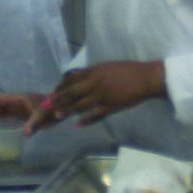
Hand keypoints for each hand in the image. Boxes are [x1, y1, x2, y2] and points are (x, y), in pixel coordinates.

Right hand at [0, 92, 55, 134]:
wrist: (61, 109)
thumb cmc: (52, 109)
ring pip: (0, 112)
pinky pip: (6, 117)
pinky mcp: (21, 115)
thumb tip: (25, 134)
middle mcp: (16, 102)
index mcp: (19, 99)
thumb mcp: (43, 116)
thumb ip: (34, 124)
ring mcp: (18, 108)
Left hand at [45, 61, 165, 124]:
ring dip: (68, 109)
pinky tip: (77, 125)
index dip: (60, 86)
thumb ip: (94, 72)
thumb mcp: (108, 67)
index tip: (51, 92)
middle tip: (45, 104)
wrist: (147, 77)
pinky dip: (86, 120)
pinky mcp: (112, 106)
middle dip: (58, 99)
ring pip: (81, 104)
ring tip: (57, 115)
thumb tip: (81, 75)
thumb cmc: (129, 70)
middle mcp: (96, 83)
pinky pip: (96, 114)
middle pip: (72, 91)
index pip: (72, 78)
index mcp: (95, 71)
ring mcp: (103, 95)